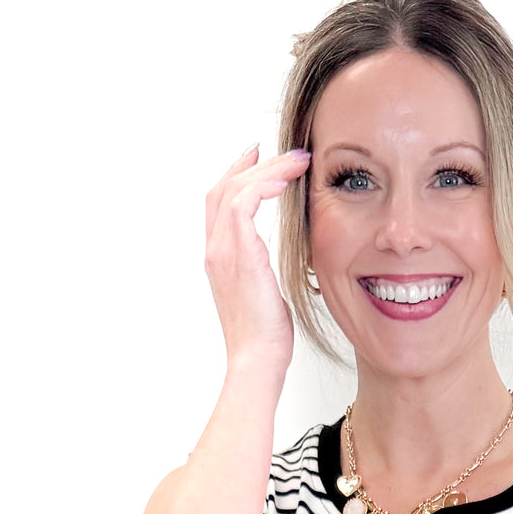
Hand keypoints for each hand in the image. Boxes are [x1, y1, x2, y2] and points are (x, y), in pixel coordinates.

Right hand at [204, 142, 310, 375]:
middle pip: (223, 189)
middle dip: (254, 164)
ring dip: (268, 170)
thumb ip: (261, 270)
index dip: (238, 176)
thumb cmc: (265, 338)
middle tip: (286, 153)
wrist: (256, 360)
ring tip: (298, 161)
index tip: (260, 160)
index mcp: (218, 258)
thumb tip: (274, 263)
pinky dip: (263, 185)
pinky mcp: (238, 255)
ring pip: (235, 190)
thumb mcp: (264, 294)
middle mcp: (214, 250)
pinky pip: (243, 203)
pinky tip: (286, 181)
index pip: (219, 204)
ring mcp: (222, 251)